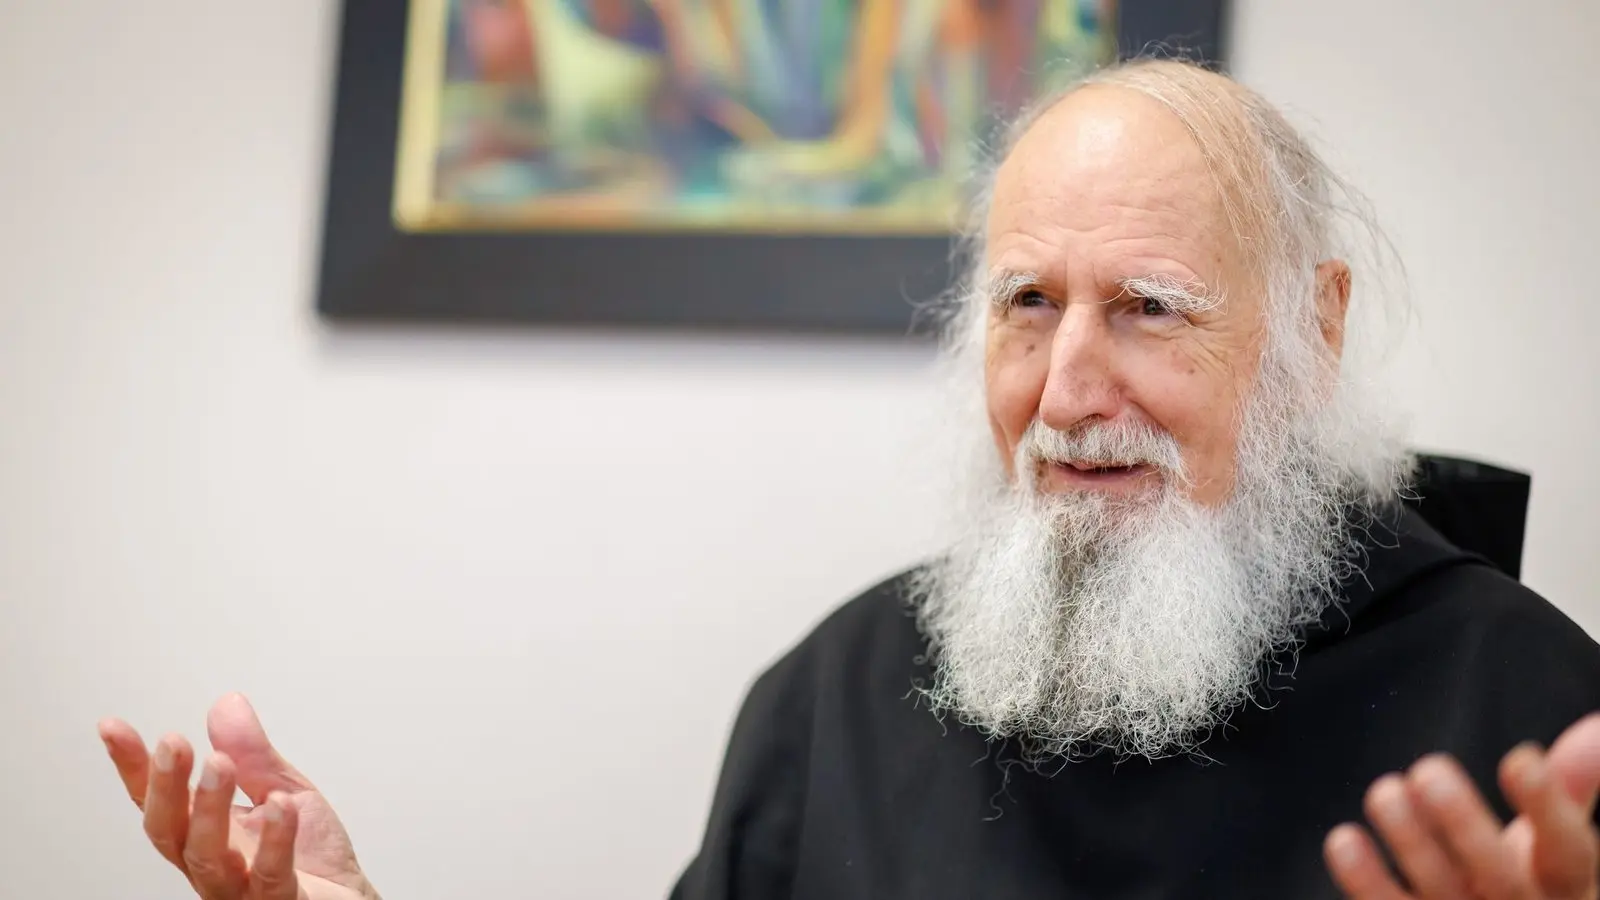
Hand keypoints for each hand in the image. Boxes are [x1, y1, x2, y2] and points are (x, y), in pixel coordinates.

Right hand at [99, 693, 381, 899]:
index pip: (160, 799)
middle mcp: (214, 864)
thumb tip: (226, 705)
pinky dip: (275, 840)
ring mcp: (241, 888)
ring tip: (220, 763)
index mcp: (208, 833)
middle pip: (170, 831)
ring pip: (207, 857)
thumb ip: (252, 753)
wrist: (350, 899)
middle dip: (166, 787)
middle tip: (173, 743)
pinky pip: (271, 874)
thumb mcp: (281, 788)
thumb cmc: (313, 855)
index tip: (112, 727)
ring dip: (209, 808)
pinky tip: (280, 806)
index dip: (134, 767)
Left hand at [1326, 713, 1599, 898]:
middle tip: (1428, 770)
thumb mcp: (1558, 843)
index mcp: (1568, 887)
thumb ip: (1571, 786)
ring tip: (1385, 792)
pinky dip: (1365, 880)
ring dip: (1410, 842)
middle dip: (1464, 825)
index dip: (1548, 807)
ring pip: (1441, 892)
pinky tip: (1345, 839)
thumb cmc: (1533, 885)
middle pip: (1500, 878)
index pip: (1571, 852)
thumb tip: (1596, 726)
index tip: (1520, 757)